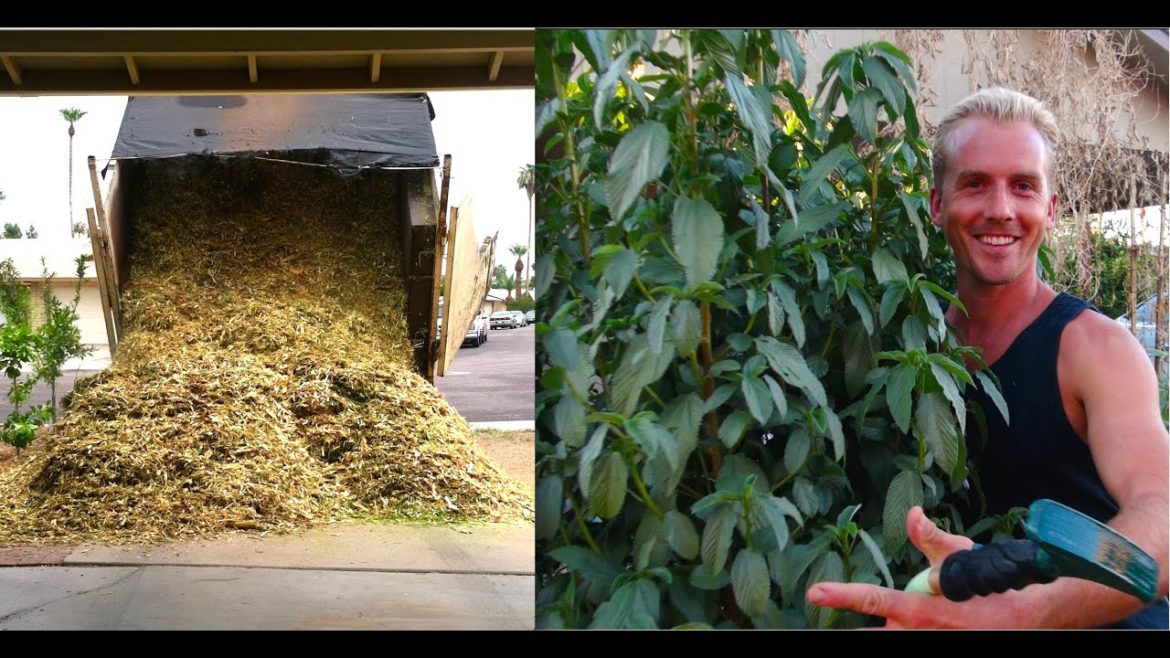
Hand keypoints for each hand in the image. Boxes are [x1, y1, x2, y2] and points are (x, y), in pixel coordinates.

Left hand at [806, 506, 1030, 627]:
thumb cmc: (991, 586)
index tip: (815, 593)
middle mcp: (927, 633)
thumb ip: (930, 538)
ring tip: (896, 614)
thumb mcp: (960, 557)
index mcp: (927, 609)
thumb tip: (911, 514)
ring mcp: (937, 645)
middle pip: (880, 632)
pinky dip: (906, 629)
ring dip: (891, 626)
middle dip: (864, 626)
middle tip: (841, 610)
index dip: (843, 596)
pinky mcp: (945, 650)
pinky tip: (905, 622)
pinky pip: (911, 641)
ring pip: (895, 638)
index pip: (877, 600)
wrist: (1030, 617)